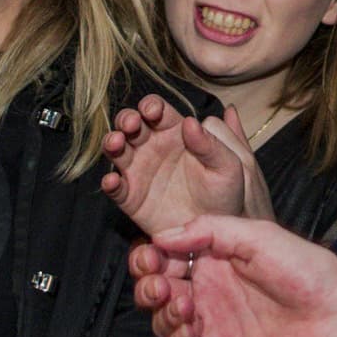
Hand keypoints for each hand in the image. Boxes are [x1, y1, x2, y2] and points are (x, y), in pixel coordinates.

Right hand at [102, 96, 268, 233]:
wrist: (216, 231)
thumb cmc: (225, 193)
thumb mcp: (226, 166)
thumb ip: (210, 144)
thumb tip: (191, 121)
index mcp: (175, 133)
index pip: (156, 110)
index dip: (150, 105)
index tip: (153, 111)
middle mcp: (152, 147)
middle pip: (130, 124)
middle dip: (126, 119)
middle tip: (131, 124)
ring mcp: (139, 172)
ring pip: (117, 150)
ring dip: (112, 142)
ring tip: (116, 143)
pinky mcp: (131, 198)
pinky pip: (115, 188)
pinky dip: (110, 183)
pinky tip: (113, 181)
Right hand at [131, 218, 336, 336]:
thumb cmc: (307, 269)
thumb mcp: (258, 236)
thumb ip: (210, 231)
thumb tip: (162, 235)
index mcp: (214, 261)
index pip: (164, 259)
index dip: (148, 259)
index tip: (148, 257)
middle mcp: (209, 294)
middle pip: (157, 293)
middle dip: (147, 288)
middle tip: (160, 285)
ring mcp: (214, 329)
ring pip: (164, 326)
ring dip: (162, 316)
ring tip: (184, 305)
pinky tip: (186, 334)